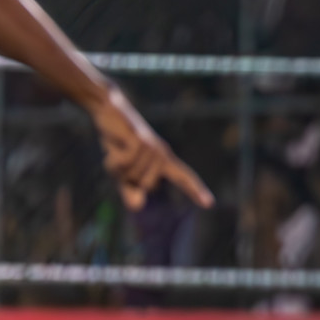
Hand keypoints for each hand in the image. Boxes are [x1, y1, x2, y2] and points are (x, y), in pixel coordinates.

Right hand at [89, 89, 213, 211]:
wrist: (109, 112)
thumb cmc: (119, 144)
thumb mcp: (123, 171)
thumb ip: (131, 190)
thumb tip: (137, 207)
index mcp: (164, 161)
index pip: (184, 178)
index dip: (195, 191)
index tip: (209, 204)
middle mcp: (163, 154)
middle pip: (146, 185)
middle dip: (127, 178)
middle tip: (120, 159)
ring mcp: (153, 147)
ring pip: (133, 175)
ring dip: (118, 167)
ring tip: (117, 150)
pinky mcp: (140, 141)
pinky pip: (125, 163)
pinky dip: (114, 159)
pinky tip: (114, 145)